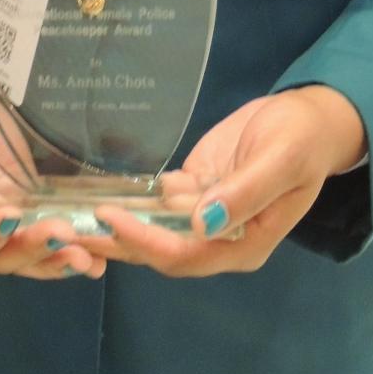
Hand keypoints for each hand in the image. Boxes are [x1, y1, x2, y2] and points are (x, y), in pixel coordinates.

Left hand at [78, 86, 365, 277]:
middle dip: (114, 243)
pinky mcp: (192, 189)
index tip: (111, 221)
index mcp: (243, 244)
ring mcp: (202, 213)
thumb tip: (204, 223)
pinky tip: (89, 190)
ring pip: (150, 227)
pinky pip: (154, 200)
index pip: (186, 254)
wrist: (309, 119)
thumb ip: (245, 193)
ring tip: (63, 216)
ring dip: (112, 224)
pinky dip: (126, 198)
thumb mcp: (281, 162)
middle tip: (65, 230)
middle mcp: (217, 238)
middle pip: (158, 249)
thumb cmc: (302, 142)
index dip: (147, 241)